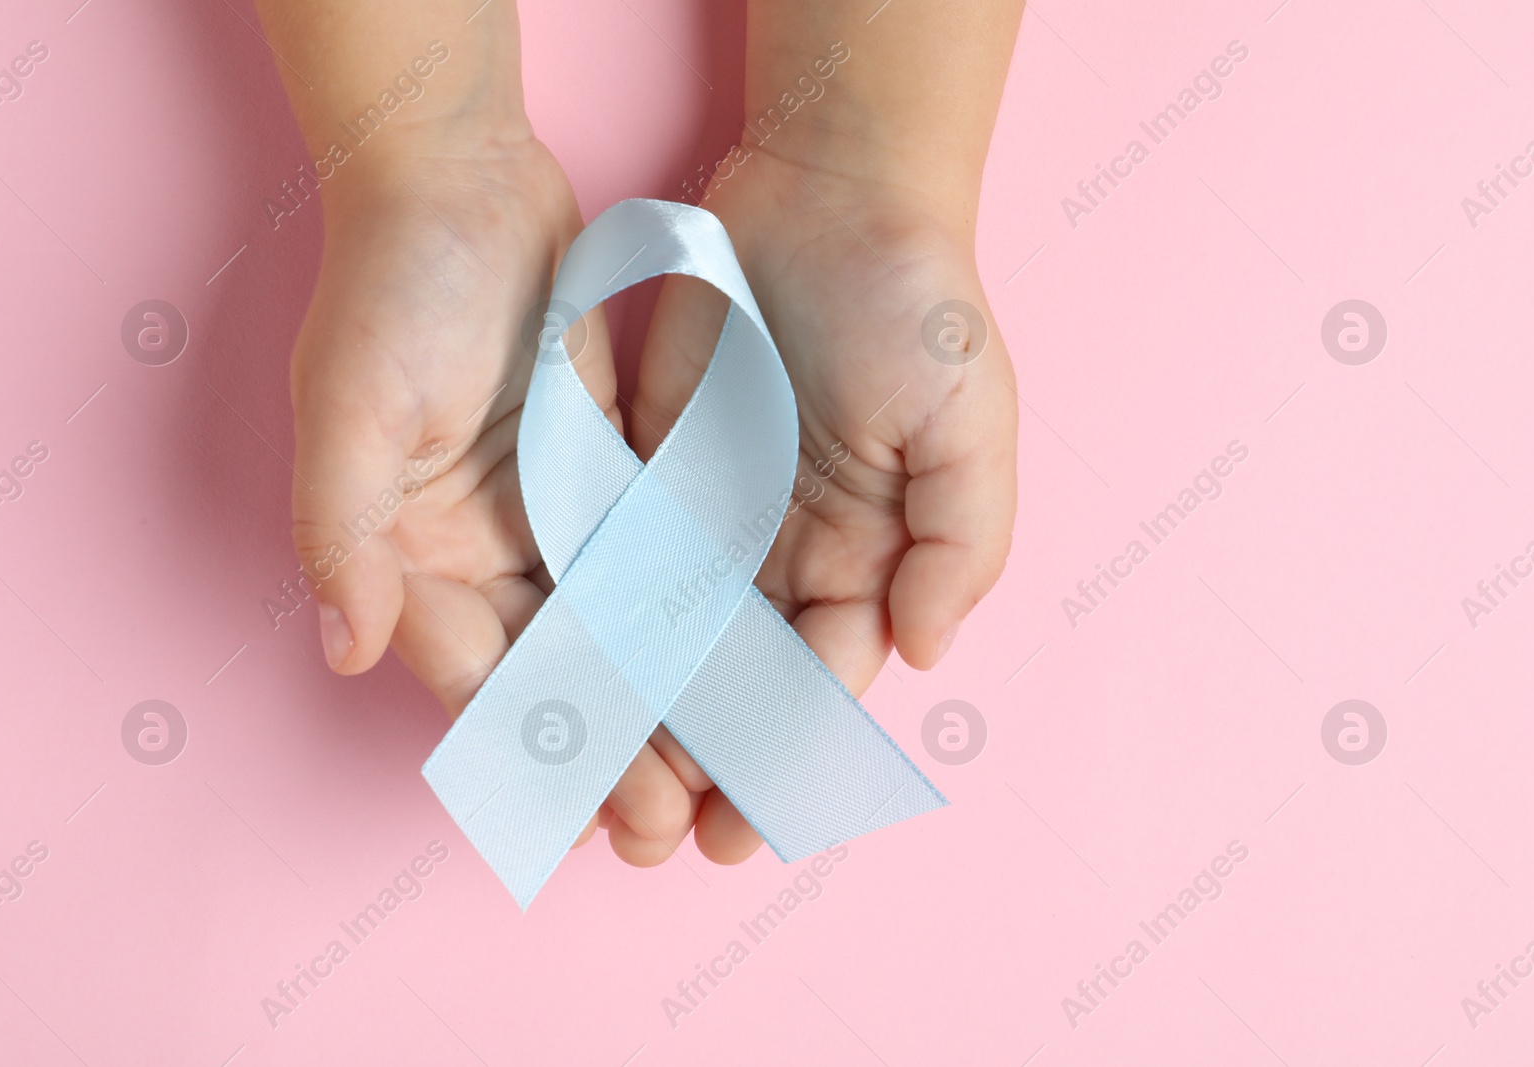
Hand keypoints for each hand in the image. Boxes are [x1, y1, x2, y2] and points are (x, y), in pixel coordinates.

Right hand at [287, 134, 761, 865]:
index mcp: (414, 559)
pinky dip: (687, 622)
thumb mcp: (347, 409)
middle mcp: (482, 556)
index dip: (536, 756)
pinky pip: (651, 566)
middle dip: (608, 754)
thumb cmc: (389, 289)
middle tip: (668, 828)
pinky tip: (735, 671)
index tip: (589, 824)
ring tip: (713, 777)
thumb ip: (343, 533)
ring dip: (657, 708)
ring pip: (612, 638)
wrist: (459, 181)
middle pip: (555, 679)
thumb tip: (346, 647)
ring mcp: (547, 519)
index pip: (480, 681)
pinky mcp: (605, 478)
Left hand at [630, 148, 1017, 851]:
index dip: (788, 755)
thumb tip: (923, 655)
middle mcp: (789, 557)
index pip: (824, 680)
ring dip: (643, 720)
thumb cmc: (919, 308)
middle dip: (708, 763)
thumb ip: (959, 545)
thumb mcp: (971, 425)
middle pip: (740, 682)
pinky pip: (619, 563)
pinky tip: (562, 688)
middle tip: (662, 841)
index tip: (748, 825)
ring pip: (671, 642)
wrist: (831, 194)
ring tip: (600, 793)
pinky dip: (595, 629)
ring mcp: (714, 519)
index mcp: (869, 560)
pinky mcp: (649, 474)